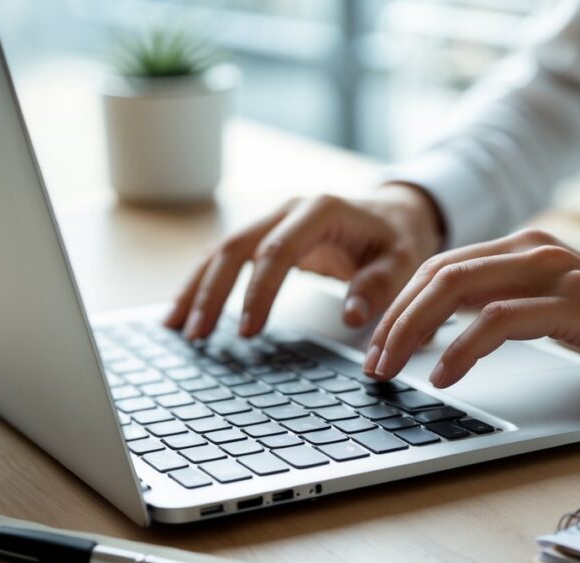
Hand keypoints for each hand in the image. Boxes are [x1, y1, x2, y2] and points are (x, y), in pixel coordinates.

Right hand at [164, 184, 443, 338]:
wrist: (395, 215)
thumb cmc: (396, 240)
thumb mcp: (401, 262)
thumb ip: (379, 287)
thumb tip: (353, 316)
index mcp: (321, 211)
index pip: (278, 250)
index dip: (258, 291)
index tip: (249, 331)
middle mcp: (289, 209)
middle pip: (237, 247)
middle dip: (214, 292)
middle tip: (199, 335)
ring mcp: (272, 219)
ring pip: (221, 250)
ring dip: (197, 288)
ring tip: (177, 327)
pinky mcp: (265, 235)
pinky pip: (225, 257)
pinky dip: (202, 282)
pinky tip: (183, 310)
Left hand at [363, 229, 579, 387]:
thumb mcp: (547, 305)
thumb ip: (501, 304)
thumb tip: (440, 331)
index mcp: (520, 249)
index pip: (439, 268)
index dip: (398, 306)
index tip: (376, 346)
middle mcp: (532, 251)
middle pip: (438, 275)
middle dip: (394, 320)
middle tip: (372, 364)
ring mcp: (555, 273)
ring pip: (460, 290)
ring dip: (414, 332)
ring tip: (392, 369)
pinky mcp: (576, 304)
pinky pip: (502, 320)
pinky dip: (463, 347)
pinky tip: (445, 374)